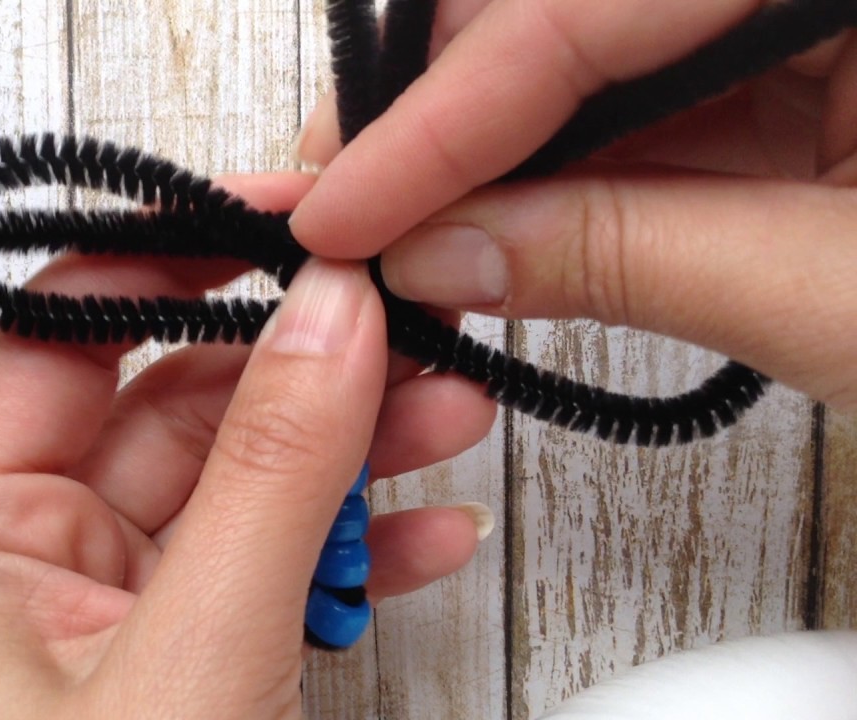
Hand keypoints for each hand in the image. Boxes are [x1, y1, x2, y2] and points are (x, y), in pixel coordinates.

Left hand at [0, 175, 496, 718]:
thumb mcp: (194, 661)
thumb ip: (265, 479)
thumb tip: (327, 318)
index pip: (59, 338)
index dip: (162, 266)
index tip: (271, 226)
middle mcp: (48, 556)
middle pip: (176, 399)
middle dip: (300, 366)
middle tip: (401, 328)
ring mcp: (133, 608)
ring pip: (248, 479)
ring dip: (353, 447)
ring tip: (451, 418)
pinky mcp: (205, 657)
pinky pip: (283, 563)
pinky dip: (360, 546)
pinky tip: (430, 535)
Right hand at [290, 0, 856, 407]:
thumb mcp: (831, 298)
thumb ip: (626, 255)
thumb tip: (435, 257)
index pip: (583, 8)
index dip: (440, 115)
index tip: (342, 210)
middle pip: (559, 7)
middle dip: (436, 109)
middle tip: (345, 207)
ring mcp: (783, 25)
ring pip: (578, 57)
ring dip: (480, 152)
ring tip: (400, 240)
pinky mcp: (784, 80)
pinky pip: (630, 109)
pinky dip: (547, 176)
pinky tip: (486, 234)